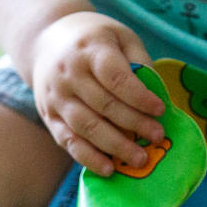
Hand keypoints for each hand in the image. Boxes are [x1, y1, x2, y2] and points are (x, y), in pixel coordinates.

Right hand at [30, 11, 166, 175]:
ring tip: (140, 159)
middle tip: (157, 138)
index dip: (139, 97)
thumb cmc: (94, 41)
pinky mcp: (49, 116)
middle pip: (104, 105)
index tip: (161, 110)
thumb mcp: (120, 37)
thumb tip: (156, 96)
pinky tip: (109, 169)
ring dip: (115, 146)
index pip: (115, 78)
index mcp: (90, 50)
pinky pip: (68, 141)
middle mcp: (69, 74)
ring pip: (86, 127)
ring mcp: (56, 97)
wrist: (46, 42)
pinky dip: (89, 158)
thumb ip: (139, 62)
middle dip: (134, 124)